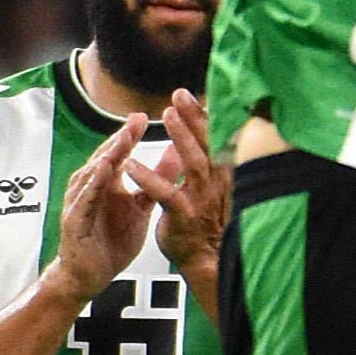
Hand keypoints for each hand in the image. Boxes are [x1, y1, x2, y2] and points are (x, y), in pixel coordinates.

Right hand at [53, 112, 172, 297]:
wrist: (89, 277)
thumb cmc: (110, 242)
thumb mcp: (141, 208)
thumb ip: (157, 181)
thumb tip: (177, 154)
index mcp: (107, 183)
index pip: (119, 153)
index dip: (131, 134)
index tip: (147, 115)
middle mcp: (90, 187)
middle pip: (105, 156)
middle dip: (121, 138)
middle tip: (136, 119)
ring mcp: (80, 202)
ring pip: (92, 173)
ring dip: (107, 155)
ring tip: (123, 139)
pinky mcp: (74, 221)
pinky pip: (84, 200)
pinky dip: (93, 184)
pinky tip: (103, 170)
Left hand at [151, 92, 231, 291]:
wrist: (207, 260)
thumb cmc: (206, 222)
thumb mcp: (210, 186)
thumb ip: (204, 159)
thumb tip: (199, 131)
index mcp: (223, 175)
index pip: (216, 139)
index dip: (205, 116)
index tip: (192, 95)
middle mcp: (217, 184)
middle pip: (209, 144)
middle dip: (195, 118)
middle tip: (179, 96)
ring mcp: (202, 200)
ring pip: (194, 164)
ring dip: (180, 138)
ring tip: (166, 117)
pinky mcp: (184, 216)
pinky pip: (167, 195)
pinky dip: (149, 179)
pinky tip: (132, 166)